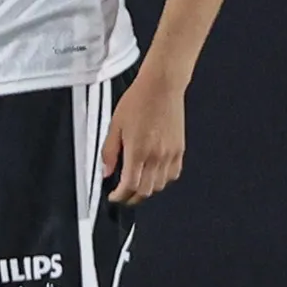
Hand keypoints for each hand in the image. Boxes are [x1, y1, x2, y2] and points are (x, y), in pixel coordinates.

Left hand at [102, 69, 186, 203]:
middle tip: (122, 196)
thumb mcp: (114, 125)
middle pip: (146, 190)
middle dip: (132, 198)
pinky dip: (162, 181)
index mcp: (138, 151)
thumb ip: (109, 152)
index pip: (130, 185)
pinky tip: (152, 176)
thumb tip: (106, 172)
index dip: (120, 196)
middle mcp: (157, 156)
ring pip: (160, 185)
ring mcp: (171, 154)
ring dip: (146, 190)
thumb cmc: (137, 102)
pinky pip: (173, 174)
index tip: (113, 197)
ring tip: (135, 187)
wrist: (162, 88)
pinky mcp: (180, 149)